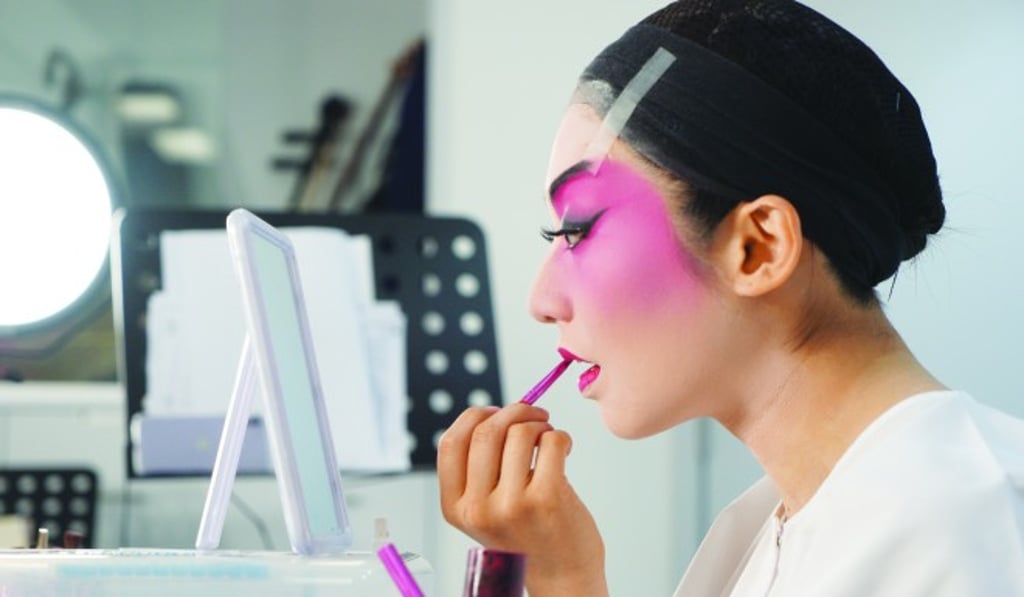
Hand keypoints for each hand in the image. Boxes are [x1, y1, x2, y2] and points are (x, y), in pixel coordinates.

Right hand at [437, 403, 607, 595]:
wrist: (562, 574)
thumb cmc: (527, 532)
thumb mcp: (485, 508)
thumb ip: (479, 468)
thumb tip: (495, 413)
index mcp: (455, 508)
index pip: (451, 443)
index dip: (474, 417)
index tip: (495, 412)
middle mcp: (478, 509)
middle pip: (486, 431)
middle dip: (514, 412)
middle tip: (535, 414)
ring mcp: (511, 505)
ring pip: (521, 433)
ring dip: (540, 424)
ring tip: (548, 439)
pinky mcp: (547, 499)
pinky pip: (552, 441)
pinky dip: (560, 437)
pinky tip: (563, 451)